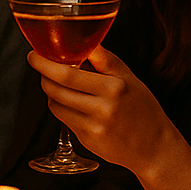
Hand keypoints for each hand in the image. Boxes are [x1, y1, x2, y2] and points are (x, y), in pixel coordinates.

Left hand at [28, 47, 176, 176]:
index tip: (35, 55)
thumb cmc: (144, 110)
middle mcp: (103, 107)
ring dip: (52, 93)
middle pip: (56, 89)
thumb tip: (85, 43)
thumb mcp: (131, 79)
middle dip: (43, 76)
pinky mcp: (87, 140)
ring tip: (63, 87)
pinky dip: (63, 109)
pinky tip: (74, 105)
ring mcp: (94, 126)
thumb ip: (106, 61)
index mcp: (115, 87)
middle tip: (43, 68)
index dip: (45, 63)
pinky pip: (64, 120)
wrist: (155, 147)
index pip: (68, 73)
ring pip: (55, 105)